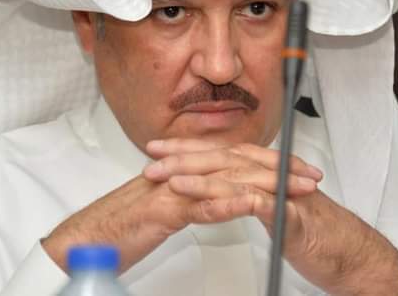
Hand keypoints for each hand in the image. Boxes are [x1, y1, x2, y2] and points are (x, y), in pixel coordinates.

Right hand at [41, 140, 320, 273]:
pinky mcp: (159, 210)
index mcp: (185, 169)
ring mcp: (170, 188)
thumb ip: (194, 196)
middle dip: (279, 168)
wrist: (85, 239)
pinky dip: (223, 204)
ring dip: (263, 184)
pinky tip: (250, 206)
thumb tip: (220, 194)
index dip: (271, 162)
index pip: (235, 159)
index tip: (301, 170)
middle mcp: (181, 171)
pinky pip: (195, 206)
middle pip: (237, 163)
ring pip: (223, 179)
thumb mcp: (168, 208)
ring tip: (294, 189)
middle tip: (312, 176)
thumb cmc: (125, 227)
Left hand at [145, 139, 397, 295]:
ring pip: (234, 175)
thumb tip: (221, 187)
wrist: (351, 253)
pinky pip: (255, 202)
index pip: (220, 153)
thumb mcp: (273, 208)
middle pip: (222, 157)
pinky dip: (227, 199)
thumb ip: (249, 193)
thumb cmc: (315, 233)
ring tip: (167, 177)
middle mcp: (271, 174)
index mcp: (264, 171)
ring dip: (198, 176)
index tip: (159, 149)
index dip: (188, 148)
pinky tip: (204, 202)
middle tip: (152, 157)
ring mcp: (281, 190)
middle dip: (184, 156)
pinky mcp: (290, 213)